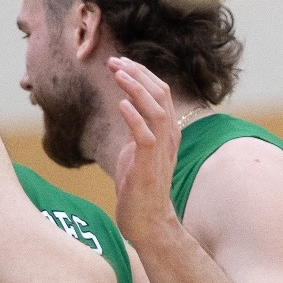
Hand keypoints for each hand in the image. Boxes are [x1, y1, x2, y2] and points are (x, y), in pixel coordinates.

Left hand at [107, 57, 182, 245]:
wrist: (147, 222)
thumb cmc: (139, 186)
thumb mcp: (137, 149)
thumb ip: (137, 127)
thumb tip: (126, 105)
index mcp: (167, 131)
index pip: (160, 91)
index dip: (141, 73)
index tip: (120, 61)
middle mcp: (169, 136)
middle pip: (160, 93)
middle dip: (137, 73)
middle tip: (114, 61)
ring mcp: (161, 151)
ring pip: (156, 110)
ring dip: (136, 89)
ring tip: (117, 74)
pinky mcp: (148, 166)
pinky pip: (145, 136)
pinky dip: (134, 118)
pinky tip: (120, 104)